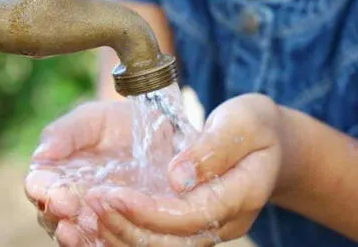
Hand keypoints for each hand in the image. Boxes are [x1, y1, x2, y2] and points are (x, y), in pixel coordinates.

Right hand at [24, 101, 144, 244]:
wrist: (154, 133)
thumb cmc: (114, 123)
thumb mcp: (91, 119)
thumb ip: (65, 133)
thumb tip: (41, 154)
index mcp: (53, 173)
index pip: (38, 186)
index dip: (43, 190)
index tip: (57, 191)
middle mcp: (66, 200)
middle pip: (51, 215)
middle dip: (58, 214)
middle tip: (70, 208)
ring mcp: (90, 216)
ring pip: (74, 233)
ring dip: (76, 235)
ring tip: (82, 230)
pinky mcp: (115, 227)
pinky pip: (101, 241)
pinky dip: (99, 242)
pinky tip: (105, 240)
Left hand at [83, 94, 309, 245]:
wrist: (269, 144)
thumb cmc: (254, 126)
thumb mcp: (242, 122)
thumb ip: (213, 148)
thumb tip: (177, 177)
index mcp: (242, 194)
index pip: (191, 216)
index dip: (149, 211)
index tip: (113, 194)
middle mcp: (225, 222)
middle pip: (172, 242)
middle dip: (126, 227)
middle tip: (91, 202)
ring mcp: (209, 229)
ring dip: (121, 235)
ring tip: (88, 212)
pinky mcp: (192, 227)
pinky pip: (157, 241)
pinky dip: (126, 233)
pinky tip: (99, 221)